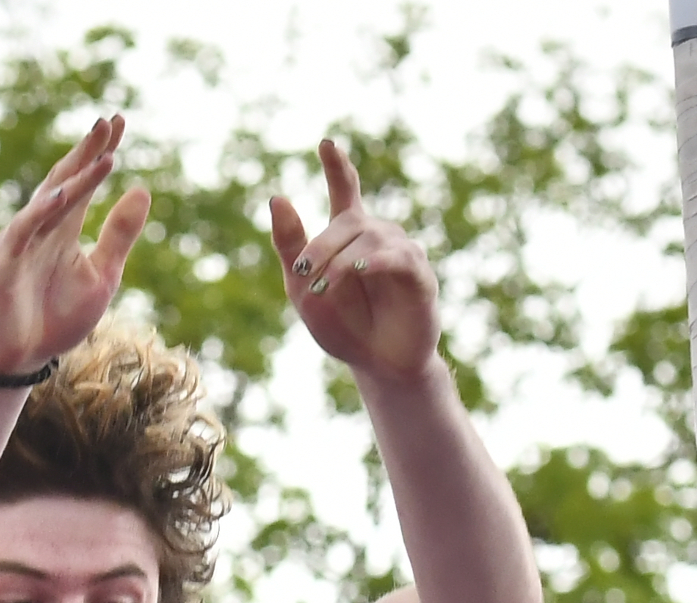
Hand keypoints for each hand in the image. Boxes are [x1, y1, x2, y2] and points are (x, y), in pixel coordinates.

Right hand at [0, 115, 152, 374]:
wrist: (20, 360)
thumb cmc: (56, 319)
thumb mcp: (102, 276)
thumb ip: (119, 235)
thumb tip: (144, 189)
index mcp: (65, 229)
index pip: (85, 181)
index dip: (101, 152)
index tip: (121, 121)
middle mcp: (42, 227)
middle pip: (66, 180)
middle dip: (87, 152)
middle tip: (109, 121)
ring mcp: (21, 242)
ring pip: (49, 201)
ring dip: (73, 178)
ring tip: (99, 154)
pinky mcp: (3, 263)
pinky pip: (22, 231)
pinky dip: (41, 212)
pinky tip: (63, 195)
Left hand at [269, 139, 440, 382]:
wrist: (378, 365)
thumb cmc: (343, 326)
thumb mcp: (302, 287)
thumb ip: (291, 244)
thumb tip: (277, 196)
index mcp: (350, 236)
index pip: (346, 190)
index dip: (337, 166)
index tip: (326, 143)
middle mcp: (379, 236)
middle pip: (348, 222)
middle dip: (321, 247)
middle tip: (304, 273)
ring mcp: (402, 253)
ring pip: (369, 239)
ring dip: (341, 262)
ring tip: (325, 287)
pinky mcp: (419, 275)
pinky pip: (397, 258)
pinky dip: (374, 262)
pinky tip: (359, 269)